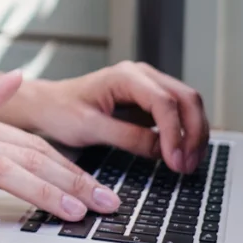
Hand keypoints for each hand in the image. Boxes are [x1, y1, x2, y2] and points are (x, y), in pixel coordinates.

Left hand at [29, 61, 209, 173]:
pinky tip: (182, 155)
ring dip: (194, 134)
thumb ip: (127, 137)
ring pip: (188, 105)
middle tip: (188, 166)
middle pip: (186, 99)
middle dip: (193, 133)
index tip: (175, 161)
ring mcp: (148, 87)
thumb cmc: (62, 111)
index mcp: (125, 76)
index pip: (164, 102)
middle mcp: (142, 76)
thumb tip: (162, 150)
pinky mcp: (149, 102)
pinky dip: (185, 134)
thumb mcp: (89, 127)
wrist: (48, 105)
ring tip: (188, 164)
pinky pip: (178, 114)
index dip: (175, 133)